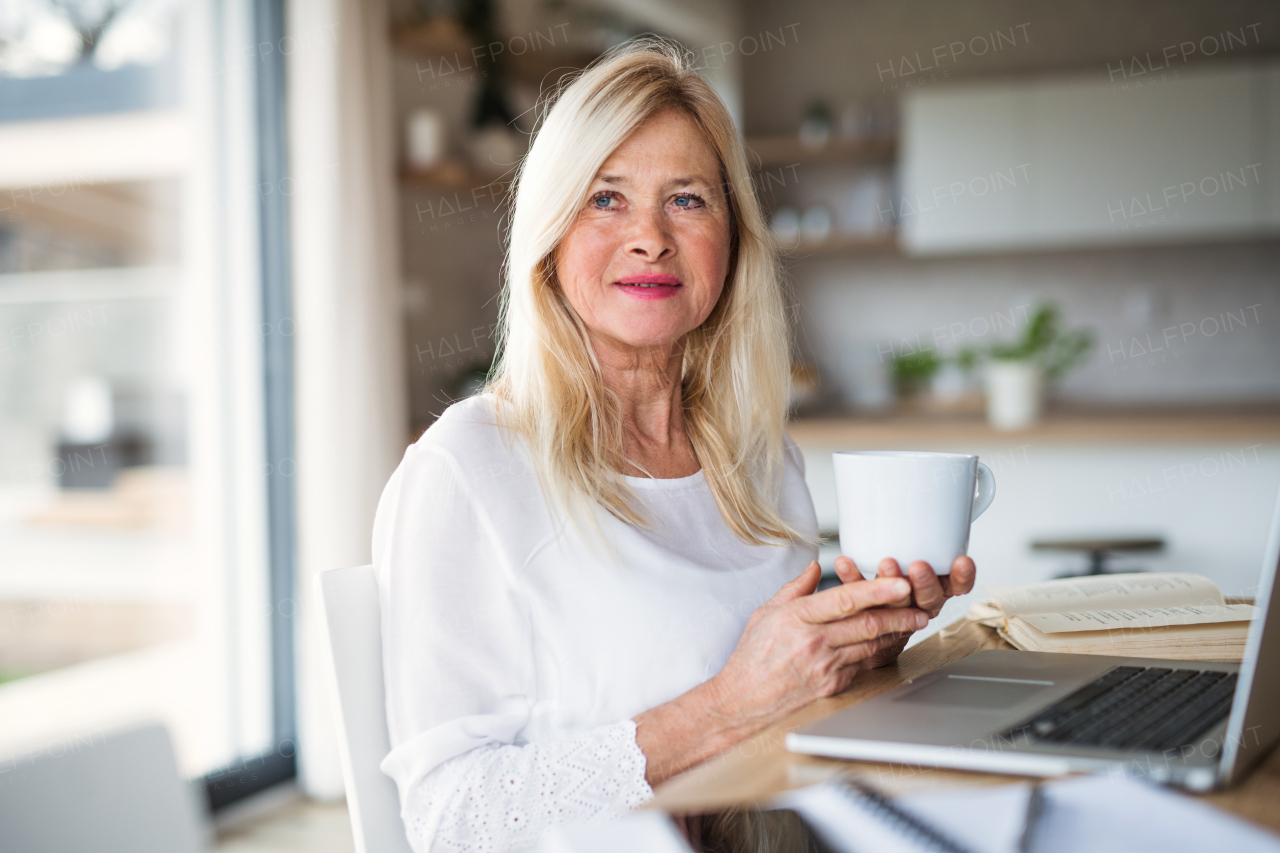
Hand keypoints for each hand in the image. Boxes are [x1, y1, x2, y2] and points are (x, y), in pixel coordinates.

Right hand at [709, 562, 928, 730]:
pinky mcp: (832, 685)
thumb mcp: (765, 613)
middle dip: (900, 613)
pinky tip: (890, 643)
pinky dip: (877, 651)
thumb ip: (794, 589)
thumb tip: (813, 567)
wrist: (743, 701)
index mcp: (797, 618)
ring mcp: (825, 666)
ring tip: (915, 620)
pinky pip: (862, 664)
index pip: (845, 599)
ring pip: (871, 644)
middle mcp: (814, 642)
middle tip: (921, 603)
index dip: (877, 590)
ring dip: (896, 632)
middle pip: (867, 624)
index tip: (899, 583)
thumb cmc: (752, 658)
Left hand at [831, 554, 976, 667]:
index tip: (962, 561)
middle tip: (918, 566)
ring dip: (892, 582)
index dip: (962, 576)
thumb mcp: (915, 565)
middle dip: (926, 582)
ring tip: (886, 563)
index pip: (956, 587)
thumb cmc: (896, 589)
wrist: (867, 632)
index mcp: (935, 591)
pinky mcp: (868, 616)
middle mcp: (918, 604)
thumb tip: (927, 510)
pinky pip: (860, 600)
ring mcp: (894, 614)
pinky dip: (852, 578)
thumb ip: (920, 545)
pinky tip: (844, 563)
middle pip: (930, 598)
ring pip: (899, 604)